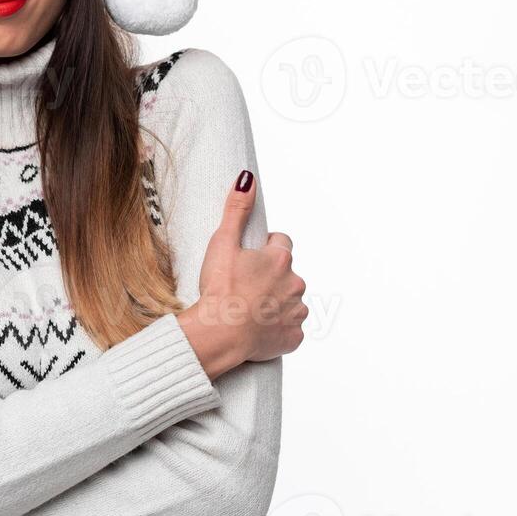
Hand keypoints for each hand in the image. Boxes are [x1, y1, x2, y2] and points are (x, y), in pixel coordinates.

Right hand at [178, 170, 305, 376]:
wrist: (219, 334)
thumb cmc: (219, 289)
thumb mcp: (223, 243)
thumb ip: (237, 209)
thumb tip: (247, 178)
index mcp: (280, 259)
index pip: (281, 243)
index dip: (265, 250)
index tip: (249, 260)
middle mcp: (296, 283)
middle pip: (286, 274)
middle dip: (270, 278)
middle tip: (244, 287)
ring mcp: (297, 311)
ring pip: (289, 301)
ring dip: (275, 303)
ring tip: (248, 309)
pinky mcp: (294, 336)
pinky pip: (289, 329)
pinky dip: (277, 328)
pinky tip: (257, 328)